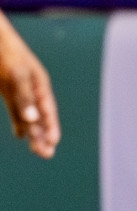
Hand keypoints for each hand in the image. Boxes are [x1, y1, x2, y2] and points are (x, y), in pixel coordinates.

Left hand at [0, 21, 58, 158]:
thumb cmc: (8, 55)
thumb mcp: (17, 76)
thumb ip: (25, 99)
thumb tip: (32, 120)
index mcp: (40, 86)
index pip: (48, 111)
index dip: (51, 126)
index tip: (53, 143)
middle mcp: (32, 91)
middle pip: (40, 117)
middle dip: (43, 135)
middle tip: (46, 155)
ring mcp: (20, 92)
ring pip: (29, 117)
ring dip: (33, 133)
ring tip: (38, 151)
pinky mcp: (8, 92)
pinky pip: (16, 111)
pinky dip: (19, 124)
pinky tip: (20, 135)